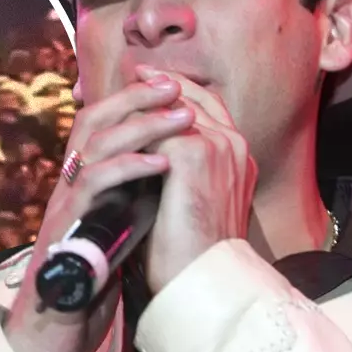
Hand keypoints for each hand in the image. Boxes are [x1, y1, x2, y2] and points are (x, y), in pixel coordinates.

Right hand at [2, 75, 192, 351]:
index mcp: (84, 179)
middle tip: (173, 86)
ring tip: (180, 118)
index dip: (133, 99)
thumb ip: (138, 193)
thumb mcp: (123, 224)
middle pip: (92, 119)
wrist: (59, 330)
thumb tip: (173, 163)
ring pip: (92, 144)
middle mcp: (69, 183)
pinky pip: (93, 185)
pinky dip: (129, 168)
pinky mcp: (67, 227)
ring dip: (139, 125)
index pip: (102, 122)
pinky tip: (161, 164)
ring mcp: (65, 203)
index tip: (172, 85)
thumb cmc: (92, 279)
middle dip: (134, 98)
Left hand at [136, 65, 256, 294]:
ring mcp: (217, 146)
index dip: (178, 90)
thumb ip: (184, 169)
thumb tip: (154, 149)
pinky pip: (154, 127)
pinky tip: (112, 124)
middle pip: (192, 96)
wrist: (201, 277)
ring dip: (142, 101)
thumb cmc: (193, 250)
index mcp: (239, 154)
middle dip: (159, 84)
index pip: (208, 105)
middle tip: (132, 74)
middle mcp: (234, 144)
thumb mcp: (194, 198)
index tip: (150, 80)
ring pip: (172, 108)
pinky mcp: (194, 155)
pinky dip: (132, 127)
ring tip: (116, 94)